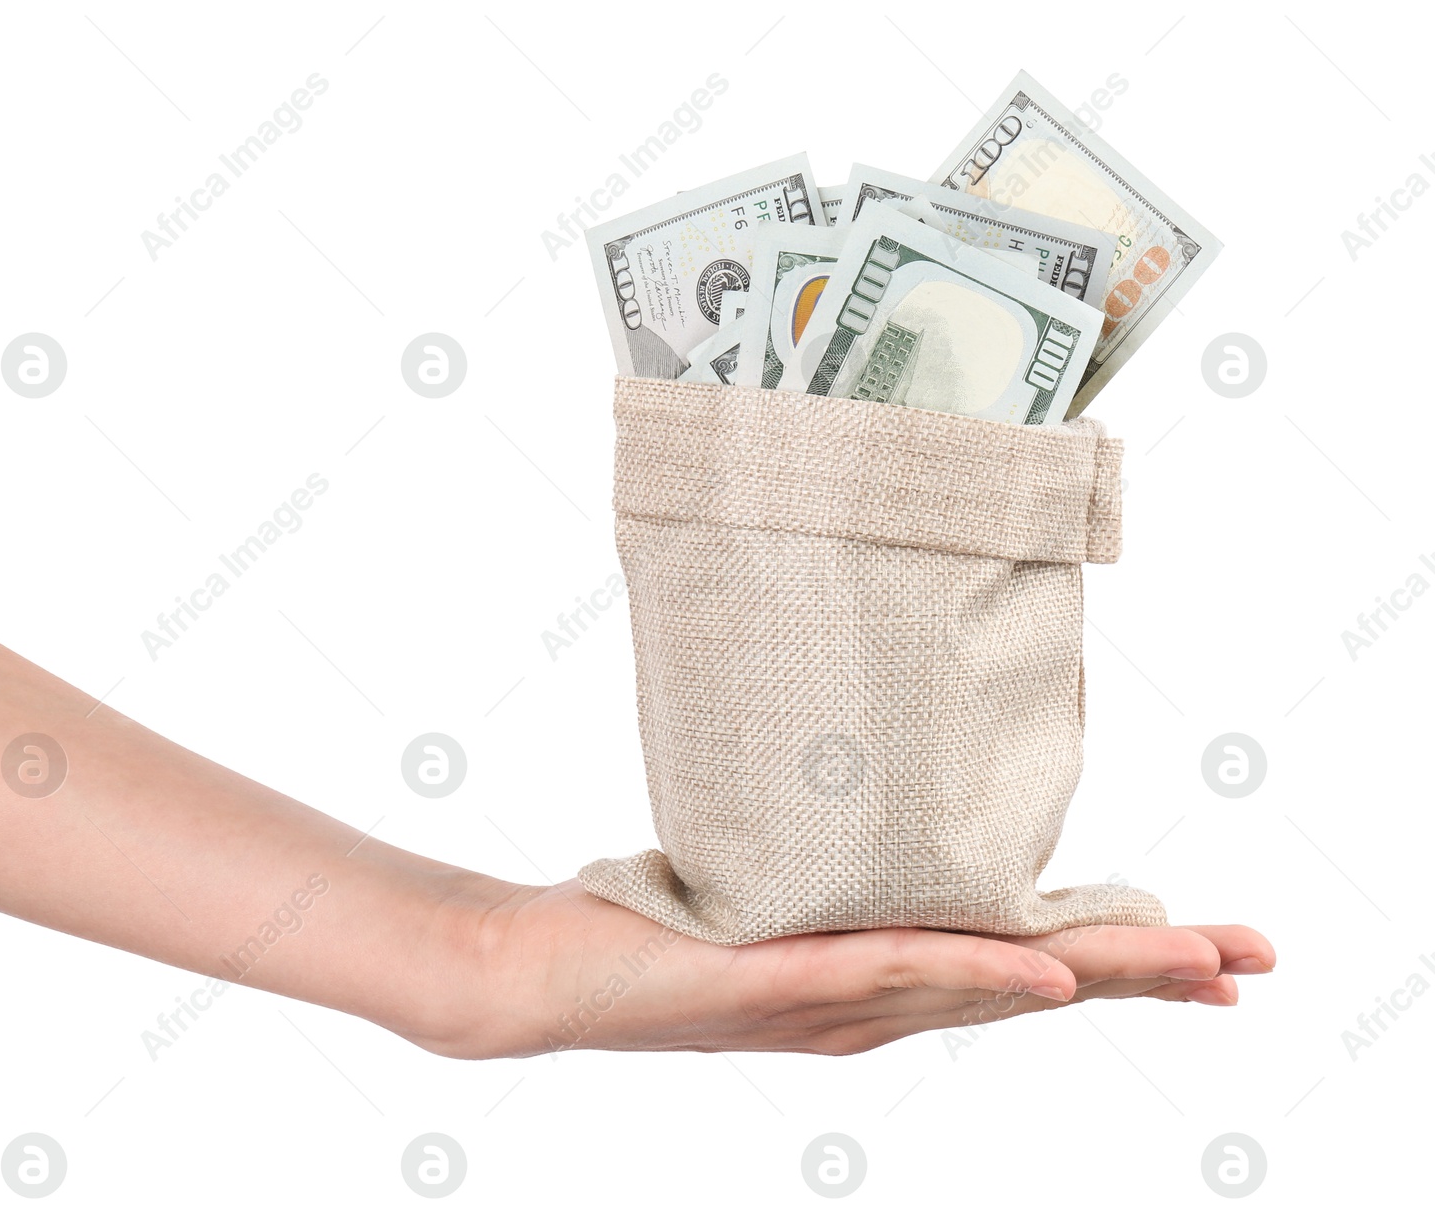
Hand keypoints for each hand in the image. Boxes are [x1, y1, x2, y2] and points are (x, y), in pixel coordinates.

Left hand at [418, 877, 1274, 1057]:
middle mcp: (873, 1008)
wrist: (543, 975)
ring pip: (989, 986)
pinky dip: (970, 972)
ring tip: (1194, 960)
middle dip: (1153, 973)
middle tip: (1257, 962)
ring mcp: (832, 1002)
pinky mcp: (778, 980)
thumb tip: (870, 794)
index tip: (1217, 956)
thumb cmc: (651, 927)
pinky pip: (887, 973)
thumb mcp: (765, 888)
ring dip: (1098, 971)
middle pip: (1038, 988)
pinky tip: (1039, 969)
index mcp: (879, 984)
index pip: (1026, 971)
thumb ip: (828, 862)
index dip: (1126, 962)